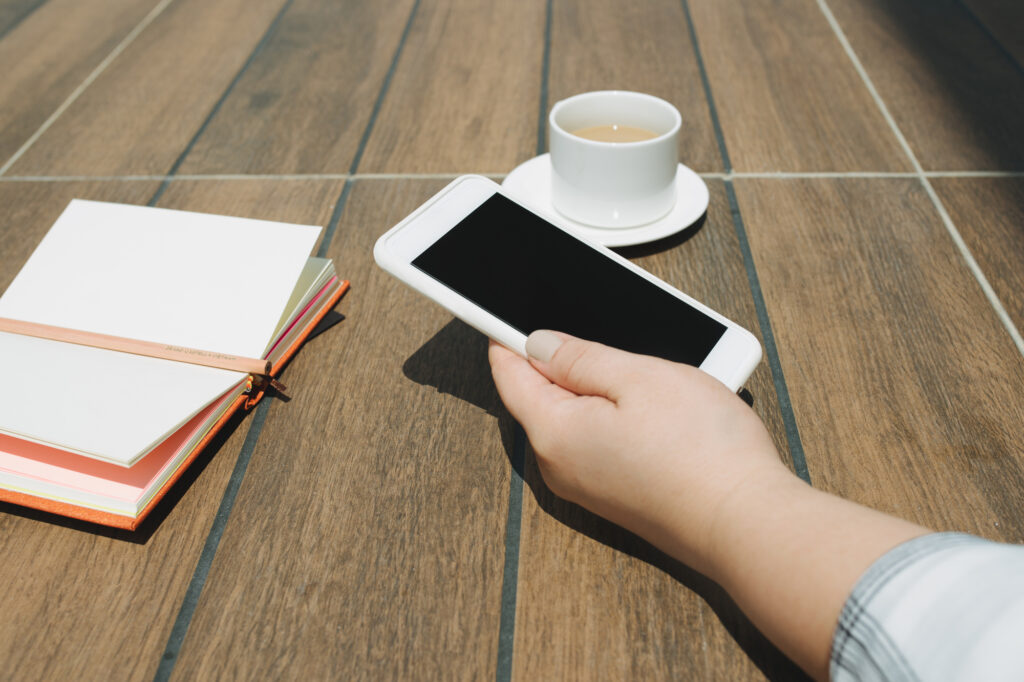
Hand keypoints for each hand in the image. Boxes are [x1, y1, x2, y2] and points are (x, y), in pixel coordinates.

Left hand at [488, 330, 791, 572]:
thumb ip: (578, 357)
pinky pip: (596, 442)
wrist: (748, 525)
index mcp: (554, 432)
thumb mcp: (638, 377)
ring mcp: (588, 486)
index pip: (509, 374)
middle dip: (558, 362)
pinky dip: (612, 417)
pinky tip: (649, 407)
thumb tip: (536, 344)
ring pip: (572, 419)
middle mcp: (560, 466)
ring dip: (594, 389)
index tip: (505, 310)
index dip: (507, 336)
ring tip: (638, 371)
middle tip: (596, 333)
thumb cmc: (701, 449)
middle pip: (539, 397)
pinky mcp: (615, 496)